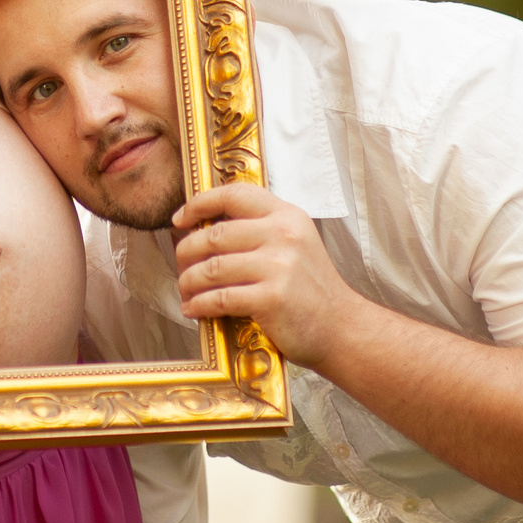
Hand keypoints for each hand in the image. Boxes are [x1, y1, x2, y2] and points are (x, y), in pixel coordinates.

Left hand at [171, 183, 364, 369]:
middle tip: (181, 267)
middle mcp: (283, 235)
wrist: (341, 328)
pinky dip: (199, 305)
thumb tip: (202, 229)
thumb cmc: (310, 290)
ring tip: (185, 292)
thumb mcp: (295, 244)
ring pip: (211, 268)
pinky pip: (218, 298)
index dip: (199, 204)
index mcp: (287, 216)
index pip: (234, 195)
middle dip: (186, 253)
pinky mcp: (271, 298)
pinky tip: (193, 309)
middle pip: (213, 235)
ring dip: (188, 282)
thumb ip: (259, 231)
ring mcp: (278, 266)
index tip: (180, 219)